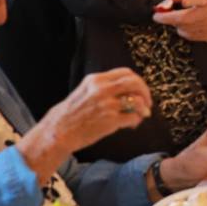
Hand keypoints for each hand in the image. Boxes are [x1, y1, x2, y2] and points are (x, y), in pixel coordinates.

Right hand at [17, 68, 151, 181]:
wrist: (58, 132)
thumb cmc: (71, 115)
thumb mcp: (84, 92)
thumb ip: (103, 88)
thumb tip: (126, 91)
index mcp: (95, 80)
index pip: (126, 73)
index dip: (137, 81)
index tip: (140, 90)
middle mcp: (102, 89)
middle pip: (135, 83)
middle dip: (145, 93)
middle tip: (147, 103)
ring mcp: (107, 104)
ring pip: (138, 100)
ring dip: (143, 108)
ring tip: (141, 115)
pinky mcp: (110, 120)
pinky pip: (133, 117)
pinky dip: (137, 120)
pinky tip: (132, 125)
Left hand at [152, 0, 206, 41]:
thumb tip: (168, 0)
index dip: (185, 0)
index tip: (173, 1)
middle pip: (183, 18)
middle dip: (166, 18)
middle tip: (157, 15)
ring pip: (182, 28)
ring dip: (175, 23)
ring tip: (178, 16)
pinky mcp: (205, 37)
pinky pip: (187, 34)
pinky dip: (183, 29)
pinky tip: (188, 24)